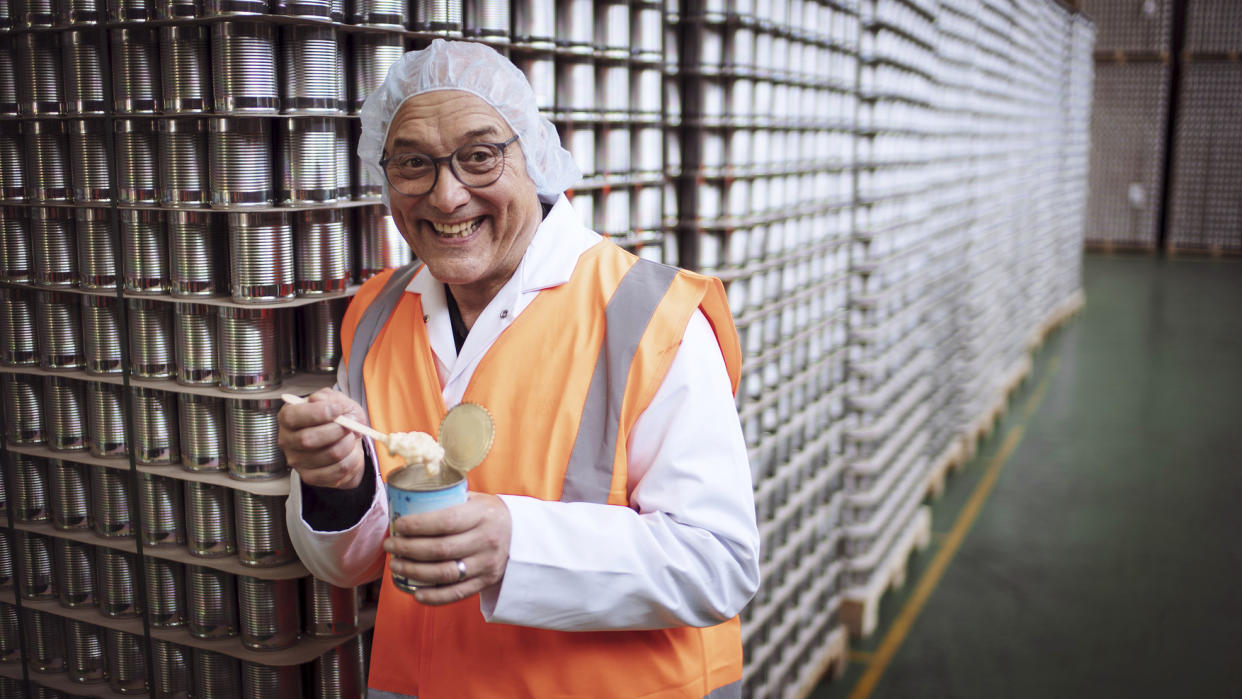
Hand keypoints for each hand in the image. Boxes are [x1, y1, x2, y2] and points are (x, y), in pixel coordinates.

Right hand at [276, 388, 368, 488]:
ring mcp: (297, 461)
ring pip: (328, 455)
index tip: (338, 409)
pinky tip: (351, 452)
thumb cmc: (337, 419)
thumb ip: (331, 398)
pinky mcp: (310, 477)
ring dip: (348, 445)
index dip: (318, 412)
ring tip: (351, 438)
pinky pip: (336, 471)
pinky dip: (352, 460)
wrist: (347, 441)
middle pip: (307, 439)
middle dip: (336, 430)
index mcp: (288, 417)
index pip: (293, 416)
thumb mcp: (337, 401)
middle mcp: (287, 440)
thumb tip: (323, 401)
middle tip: (350, 426)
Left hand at [383, 492, 511, 604]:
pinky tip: (415, 592)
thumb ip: (449, 500)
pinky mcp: (486, 582)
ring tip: (396, 565)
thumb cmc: (490, 514)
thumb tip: (408, 498)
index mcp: (482, 515)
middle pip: (441, 549)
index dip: (418, 525)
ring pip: (445, 573)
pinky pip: (457, 593)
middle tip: (390, 545)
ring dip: (415, 571)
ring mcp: (487, 564)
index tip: (399, 525)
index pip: (446, 522)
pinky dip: (434, 596)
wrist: (522, 535)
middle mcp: (486, 540)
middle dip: (409, 549)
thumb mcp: (476, 499)